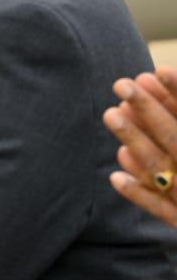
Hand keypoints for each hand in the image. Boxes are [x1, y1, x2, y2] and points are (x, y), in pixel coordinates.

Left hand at [105, 68, 176, 226]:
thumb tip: (169, 81)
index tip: (159, 70)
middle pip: (175, 136)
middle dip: (149, 109)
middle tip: (121, 82)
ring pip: (162, 168)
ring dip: (136, 141)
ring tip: (110, 113)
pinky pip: (164, 210)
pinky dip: (139, 194)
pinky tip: (115, 177)